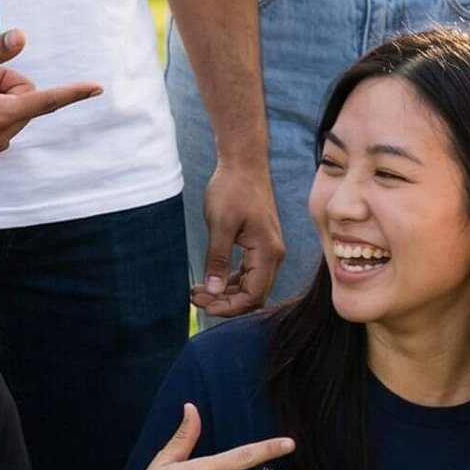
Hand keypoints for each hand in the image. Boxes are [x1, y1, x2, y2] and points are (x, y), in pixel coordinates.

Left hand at [195, 158, 284, 317]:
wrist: (244, 162)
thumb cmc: (232, 189)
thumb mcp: (220, 225)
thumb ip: (217, 259)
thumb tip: (212, 291)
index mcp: (267, 251)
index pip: (253, 295)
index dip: (229, 307)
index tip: (204, 305)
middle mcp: (273, 254)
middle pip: (254, 294)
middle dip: (225, 302)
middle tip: (196, 299)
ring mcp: (268, 249)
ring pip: (251, 285)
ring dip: (226, 293)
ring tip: (198, 292)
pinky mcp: (260, 244)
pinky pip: (248, 272)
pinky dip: (230, 280)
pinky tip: (210, 280)